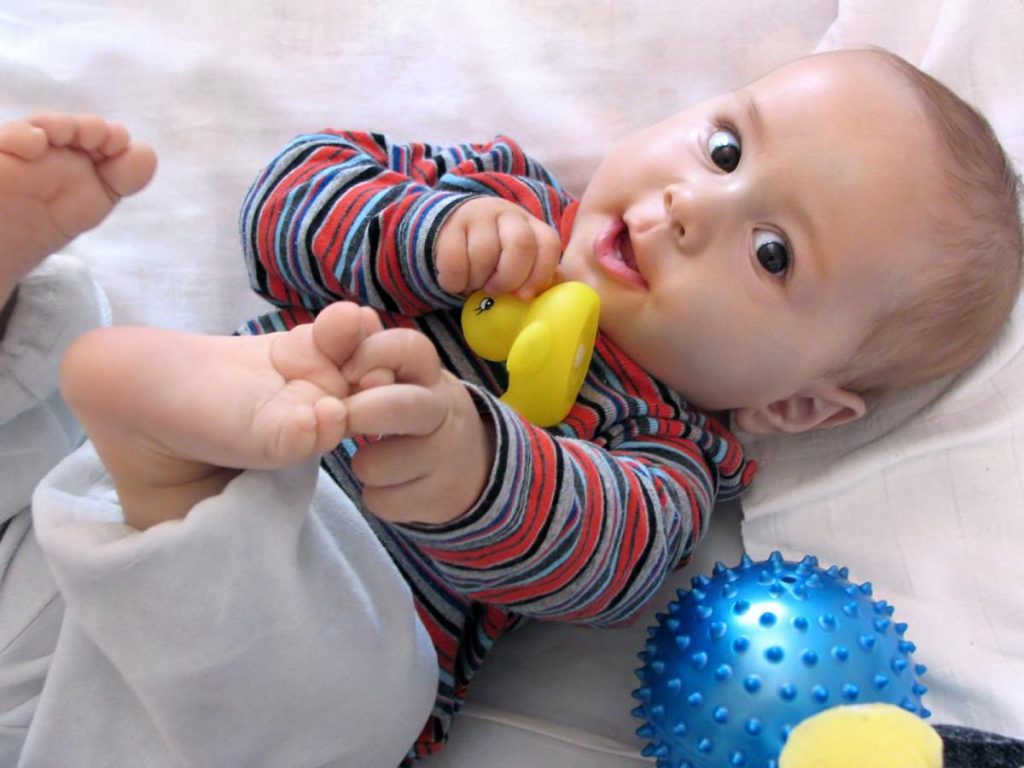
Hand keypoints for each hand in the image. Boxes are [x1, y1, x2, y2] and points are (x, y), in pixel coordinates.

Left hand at [341, 328, 493, 524]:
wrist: (469, 464)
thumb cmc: (415, 410)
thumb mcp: (401, 376)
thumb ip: (369, 347)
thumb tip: (350, 315)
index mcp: (430, 373)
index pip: (408, 347)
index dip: (371, 355)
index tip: (348, 373)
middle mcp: (443, 411)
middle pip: (399, 406)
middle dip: (360, 413)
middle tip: (342, 419)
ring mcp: (445, 457)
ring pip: (377, 463)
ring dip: (363, 462)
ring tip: (377, 454)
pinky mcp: (438, 497)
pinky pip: (382, 500)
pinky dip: (377, 493)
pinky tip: (392, 482)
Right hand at [435, 196, 560, 298]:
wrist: (450, 231)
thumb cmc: (492, 259)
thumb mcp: (519, 265)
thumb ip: (536, 279)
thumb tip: (550, 300)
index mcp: (532, 226)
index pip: (548, 245)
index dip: (539, 275)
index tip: (524, 296)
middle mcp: (509, 215)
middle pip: (521, 245)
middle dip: (509, 278)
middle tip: (495, 291)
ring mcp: (479, 216)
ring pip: (484, 253)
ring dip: (477, 280)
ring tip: (473, 283)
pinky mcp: (450, 225)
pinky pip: (454, 261)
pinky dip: (455, 281)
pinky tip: (457, 281)